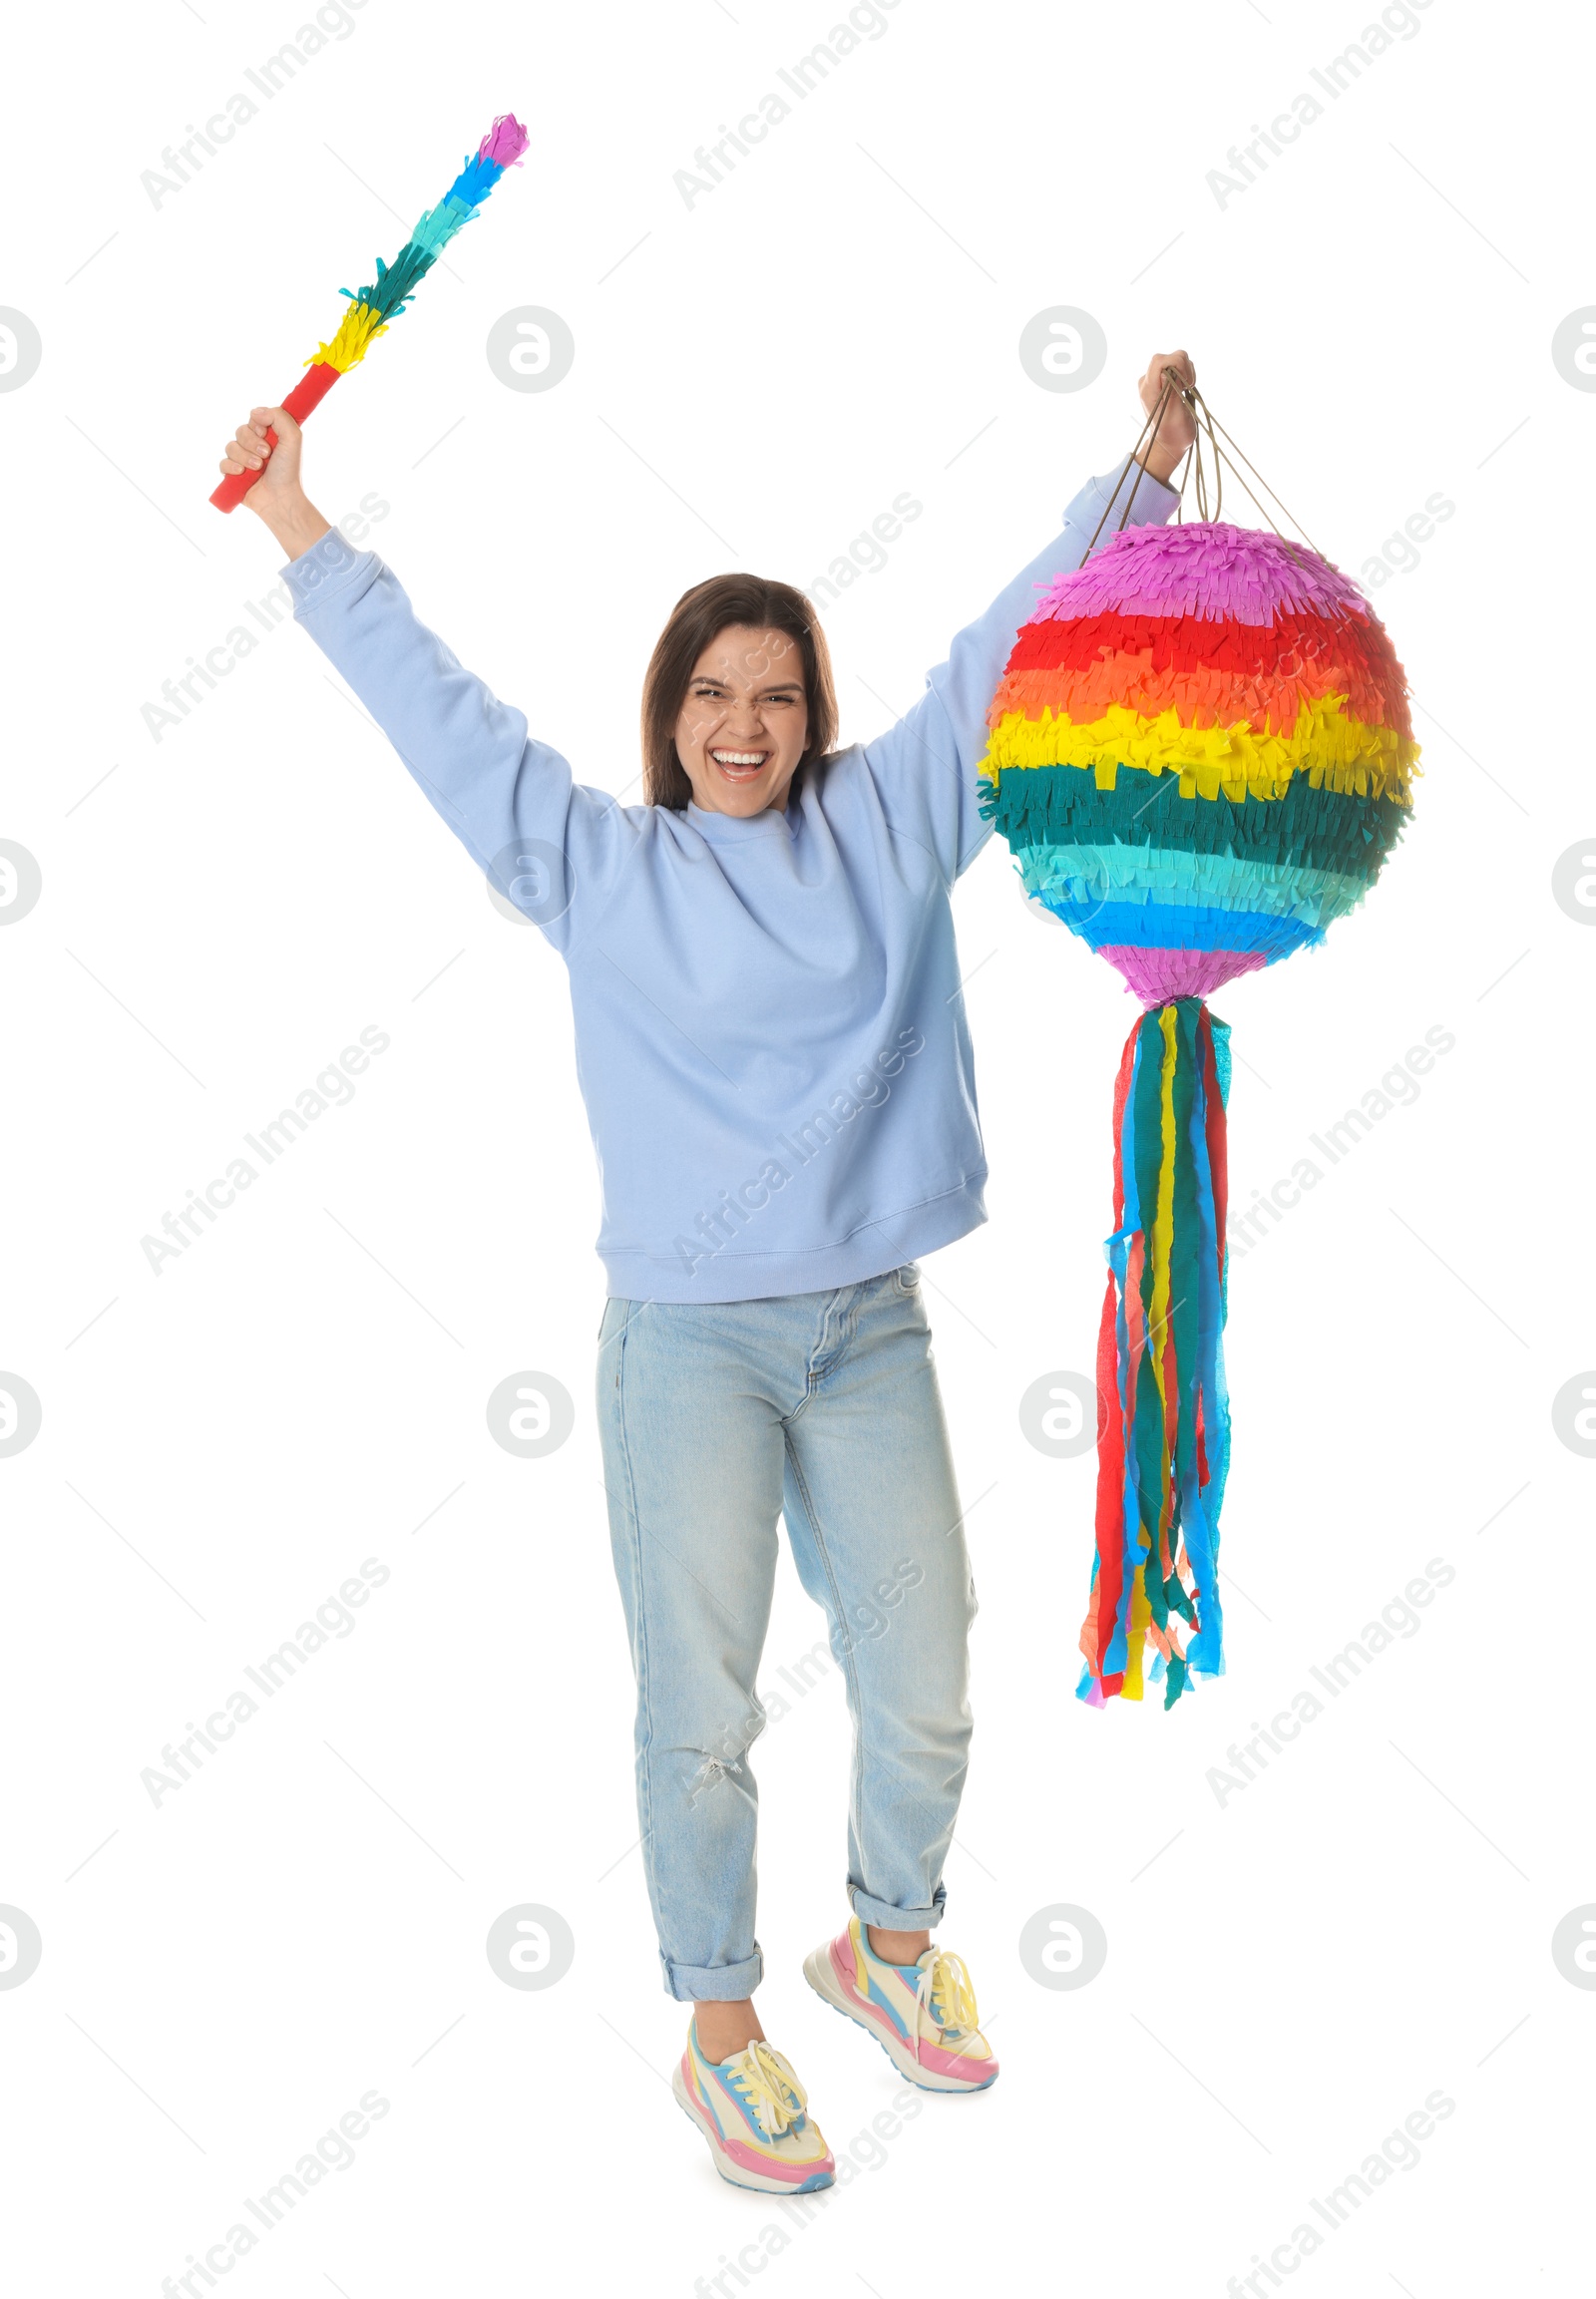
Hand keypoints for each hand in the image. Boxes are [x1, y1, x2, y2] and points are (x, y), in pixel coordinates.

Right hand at [220, 405, 304, 501]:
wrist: (281, 498)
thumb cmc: (289, 470)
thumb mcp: (293, 438)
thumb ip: (279, 416)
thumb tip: (254, 412)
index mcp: (268, 435)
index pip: (253, 418)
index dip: (257, 425)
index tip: (266, 434)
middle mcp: (255, 445)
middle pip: (240, 430)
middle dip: (252, 443)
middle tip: (266, 455)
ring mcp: (243, 460)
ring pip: (230, 446)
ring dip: (245, 457)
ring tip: (258, 468)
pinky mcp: (233, 474)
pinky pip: (222, 463)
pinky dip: (232, 467)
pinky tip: (242, 473)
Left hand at [1134, 349, 1196, 482]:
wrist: (1170, 441)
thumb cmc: (1173, 433)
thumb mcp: (1174, 415)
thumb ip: (1170, 392)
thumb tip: (1166, 372)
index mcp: (1148, 389)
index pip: (1159, 360)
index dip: (1178, 367)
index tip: (1184, 386)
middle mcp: (1149, 380)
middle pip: (1172, 356)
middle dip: (1185, 370)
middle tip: (1185, 390)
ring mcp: (1157, 378)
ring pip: (1179, 358)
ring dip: (1188, 373)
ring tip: (1185, 392)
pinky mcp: (1166, 378)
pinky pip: (1181, 365)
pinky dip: (1188, 375)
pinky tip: (1185, 390)